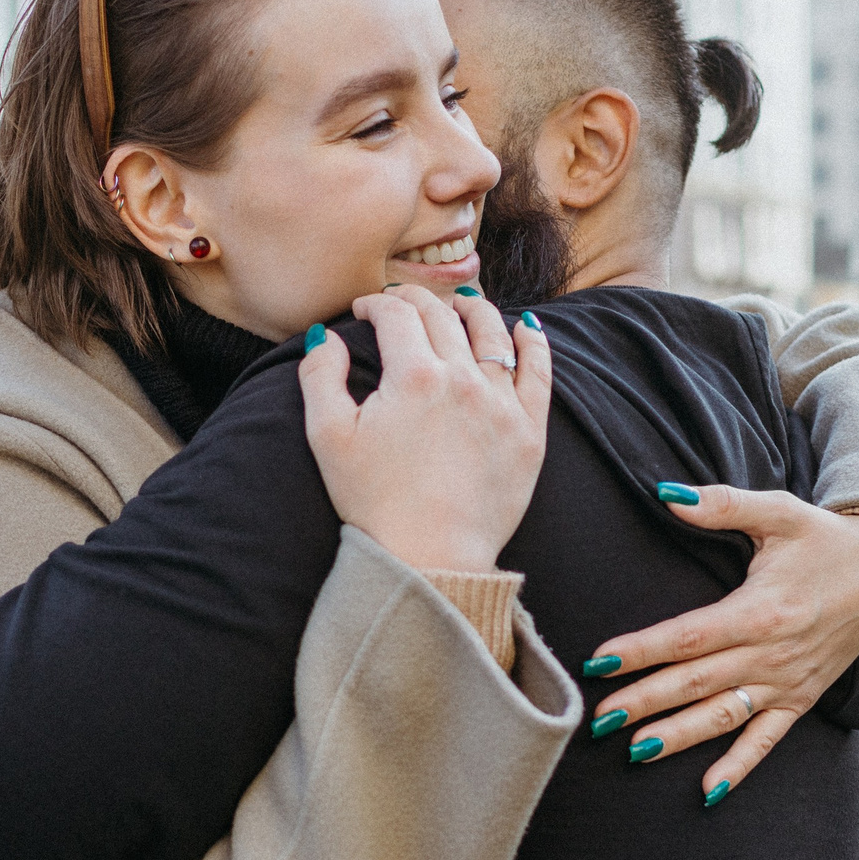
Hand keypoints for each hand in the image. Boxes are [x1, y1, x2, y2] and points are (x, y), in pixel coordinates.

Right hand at [298, 285, 551, 571]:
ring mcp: (500, 403)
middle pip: (441, 316)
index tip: (365, 311)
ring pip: (492, 333)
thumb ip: (320, 377)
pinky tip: (526, 328)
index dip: (376, 304)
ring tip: (462, 304)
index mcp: (412, 375)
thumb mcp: (328, 438)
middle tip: (402, 303)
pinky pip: (538, 371)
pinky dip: (533, 342)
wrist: (431, 558)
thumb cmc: (374, 502)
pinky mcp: (528, 431)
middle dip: (417, 300)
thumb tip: (326, 336)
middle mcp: (461, 379)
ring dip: (473, 310)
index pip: (396, 314)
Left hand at [587, 489, 858, 799]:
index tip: (600, 660)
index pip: (689, 635)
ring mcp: (787, 683)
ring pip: (723, 716)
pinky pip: (767, 740)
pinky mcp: (801, 699)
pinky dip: (739, 767)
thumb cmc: (826, 541)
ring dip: (679, 736)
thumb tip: (668, 494)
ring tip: (635, 752)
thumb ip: (723, 504)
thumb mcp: (779, 512)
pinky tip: (707, 792)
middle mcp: (772, 654)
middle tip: (598, 719)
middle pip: (696, 682)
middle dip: (644, 701)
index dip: (643, 649)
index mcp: (760, 610)